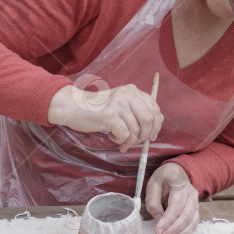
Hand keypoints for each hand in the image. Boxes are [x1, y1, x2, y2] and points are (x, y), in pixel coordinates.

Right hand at [47, 83, 162, 151]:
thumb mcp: (120, 103)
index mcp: (131, 90)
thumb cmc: (96, 108)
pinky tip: (112, 137)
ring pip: (136, 129)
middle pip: (149, 119)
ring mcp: (117, 104)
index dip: (157, 124)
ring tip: (121, 142)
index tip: (152, 136)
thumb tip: (160, 119)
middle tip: (137, 143)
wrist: (72, 106)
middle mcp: (126, 94)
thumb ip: (138, 108)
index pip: (154, 107)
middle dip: (145, 135)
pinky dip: (120, 140)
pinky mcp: (109, 115)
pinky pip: (124, 134)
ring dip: (130, 141)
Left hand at [145, 163, 198, 233]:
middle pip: (185, 215)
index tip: (158, 231)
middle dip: (174, 230)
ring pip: (192, 221)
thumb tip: (159, 220)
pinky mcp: (195, 208)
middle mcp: (190, 193)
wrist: (177, 171)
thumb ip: (153, 201)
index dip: (167, 220)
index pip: (176, 205)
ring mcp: (195, 201)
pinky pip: (195, 222)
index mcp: (179, 184)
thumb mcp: (153, 185)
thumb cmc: (163, 177)